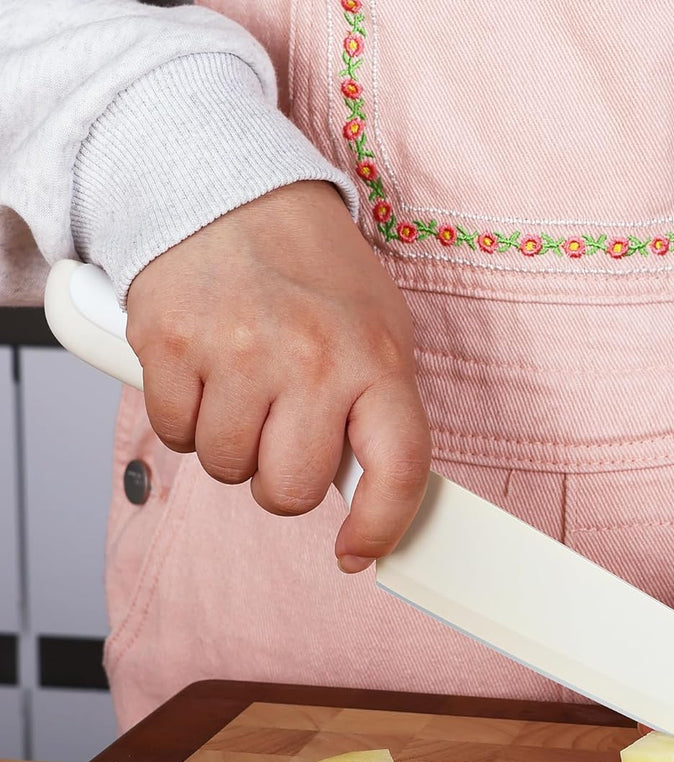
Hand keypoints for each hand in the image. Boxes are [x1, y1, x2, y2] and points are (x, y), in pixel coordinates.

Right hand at [126, 180, 429, 571]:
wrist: (234, 193)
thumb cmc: (314, 275)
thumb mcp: (377, 332)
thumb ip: (380, 412)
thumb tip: (372, 496)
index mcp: (377, 360)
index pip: (398, 469)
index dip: (381, 527)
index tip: (358, 552)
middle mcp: (312, 359)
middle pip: (290, 490)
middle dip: (283, 478)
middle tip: (282, 431)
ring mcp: (238, 352)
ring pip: (228, 469)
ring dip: (234, 445)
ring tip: (245, 386)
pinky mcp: (170, 344)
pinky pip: (175, 436)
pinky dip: (187, 419)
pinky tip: (206, 373)